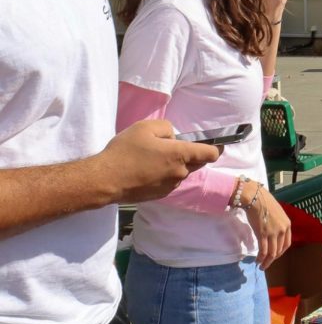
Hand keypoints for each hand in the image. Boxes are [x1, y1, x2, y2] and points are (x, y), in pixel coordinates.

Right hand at [97, 120, 219, 202]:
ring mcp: (170, 186)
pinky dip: (164, 175)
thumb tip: (173, 138)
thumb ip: (167, 128)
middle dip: (190, 154)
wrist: (105, 180)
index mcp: (181, 155)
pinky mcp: (160, 195)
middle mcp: (180, 173)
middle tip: (169, 147)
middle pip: (196, 163)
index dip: (214, 148)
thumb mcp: (145, 127)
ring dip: (175, 165)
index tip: (213, 143)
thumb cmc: (125, 151)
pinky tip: (146, 171)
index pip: (211, 154)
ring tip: (152, 159)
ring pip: (181, 172)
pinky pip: (170, 182)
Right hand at [242, 182, 291, 269]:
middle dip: (273, 259)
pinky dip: (261, 258)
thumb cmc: (264, 203)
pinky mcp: (263, 234)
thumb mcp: (277, 214)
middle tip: (266, 264)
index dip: (281, 252)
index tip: (274, 256)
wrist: (255, 197)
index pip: (287, 244)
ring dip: (266, 261)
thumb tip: (273, 233)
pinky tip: (258, 260)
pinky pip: (263, 250)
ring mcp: (273, 232)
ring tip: (261, 266)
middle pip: (279, 250)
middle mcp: (282, 229)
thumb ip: (277, 224)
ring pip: (272, 252)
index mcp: (287, 225)